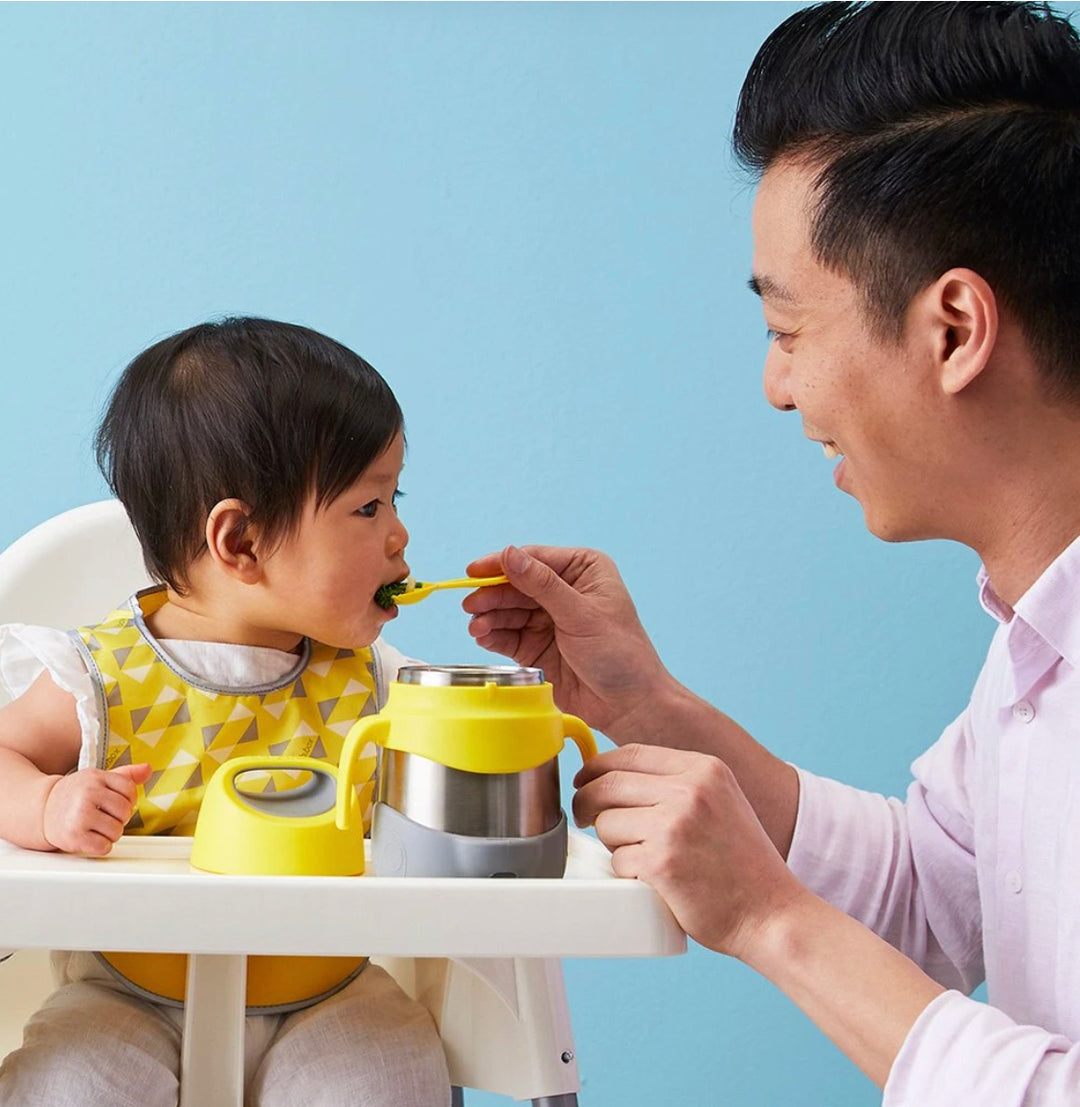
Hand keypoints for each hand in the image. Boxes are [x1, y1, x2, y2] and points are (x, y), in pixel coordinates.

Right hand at [41, 764, 152, 854]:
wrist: (42, 809)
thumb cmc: (76, 794)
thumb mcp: (98, 778)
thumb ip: (126, 775)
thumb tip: (147, 769)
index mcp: (97, 777)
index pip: (130, 790)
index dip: (129, 800)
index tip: (116, 803)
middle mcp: (88, 794)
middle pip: (125, 812)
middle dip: (119, 818)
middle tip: (105, 816)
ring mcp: (80, 815)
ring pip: (117, 831)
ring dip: (111, 833)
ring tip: (97, 827)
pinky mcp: (74, 836)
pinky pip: (104, 846)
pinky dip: (101, 846)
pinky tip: (91, 837)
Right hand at [463, 545, 675, 737]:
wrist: (630, 704)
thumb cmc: (621, 654)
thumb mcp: (580, 614)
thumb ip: (542, 585)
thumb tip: (509, 555)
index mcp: (583, 570)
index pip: (534, 559)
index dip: (502, 564)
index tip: (474, 571)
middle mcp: (564, 590)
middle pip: (516, 585)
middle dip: (492, 595)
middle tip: (471, 605)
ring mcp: (549, 619)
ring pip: (508, 611)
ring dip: (489, 617)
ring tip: (476, 627)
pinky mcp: (537, 647)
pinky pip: (508, 635)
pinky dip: (493, 635)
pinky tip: (483, 637)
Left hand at [573, 744, 805, 960]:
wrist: (771, 914)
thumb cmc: (742, 865)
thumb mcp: (719, 801)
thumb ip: (676, 784)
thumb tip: (613, 776)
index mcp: (704, 769)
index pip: (629, 754)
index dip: (597, 768)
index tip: (584, 782)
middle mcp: (689, 789)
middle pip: (608, 784)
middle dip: (586, 803)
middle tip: (585, 820)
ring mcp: (674, 824)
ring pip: (606, 823)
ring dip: (612, 843)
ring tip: (643, 858)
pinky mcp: (662, 862)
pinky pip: (616, 860)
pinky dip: (625, 874)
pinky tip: (652, 881)